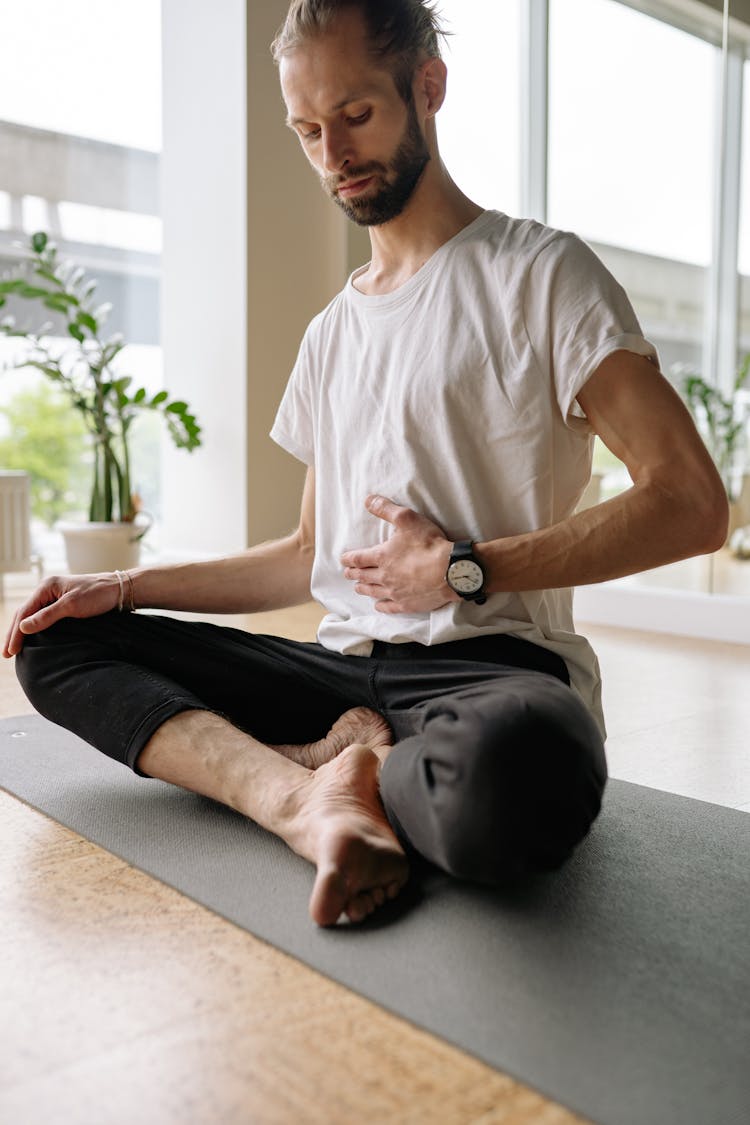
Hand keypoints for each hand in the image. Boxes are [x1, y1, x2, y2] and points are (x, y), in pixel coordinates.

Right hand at [3, 571, 120, 657]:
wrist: (120, 590)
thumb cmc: (98, 595)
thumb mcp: (71, 606)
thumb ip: (47, 616)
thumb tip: (23, 627)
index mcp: (46, 587)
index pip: (24, 612)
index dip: (15, 633)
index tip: (10, 651)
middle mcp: (47, 590)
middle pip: (24, 613)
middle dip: (14, 634)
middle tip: (6, 654)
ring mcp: (54, 596)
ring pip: (32, 615)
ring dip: (22, 631)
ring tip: (13, 649)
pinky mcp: (63, 603)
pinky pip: (42, 616)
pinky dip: (34, 628)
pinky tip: (31, 638)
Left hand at [340, 495, 458, 614]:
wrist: (450, 570)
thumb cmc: (428, 544)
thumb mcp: (407, 519)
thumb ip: (386, 509)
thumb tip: (368, 500)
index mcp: (382, 557)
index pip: (358, 558)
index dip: (348, 558)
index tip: (343, 559)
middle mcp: (384, 576)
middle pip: (363, 576)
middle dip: (353, 574)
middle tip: (347, 574)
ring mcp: (395, 592)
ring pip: (373, 592)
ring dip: (363, 589)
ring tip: (358, 588)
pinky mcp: (407, 604)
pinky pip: (389, 607)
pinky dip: (381, 606)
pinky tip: (378, 605)